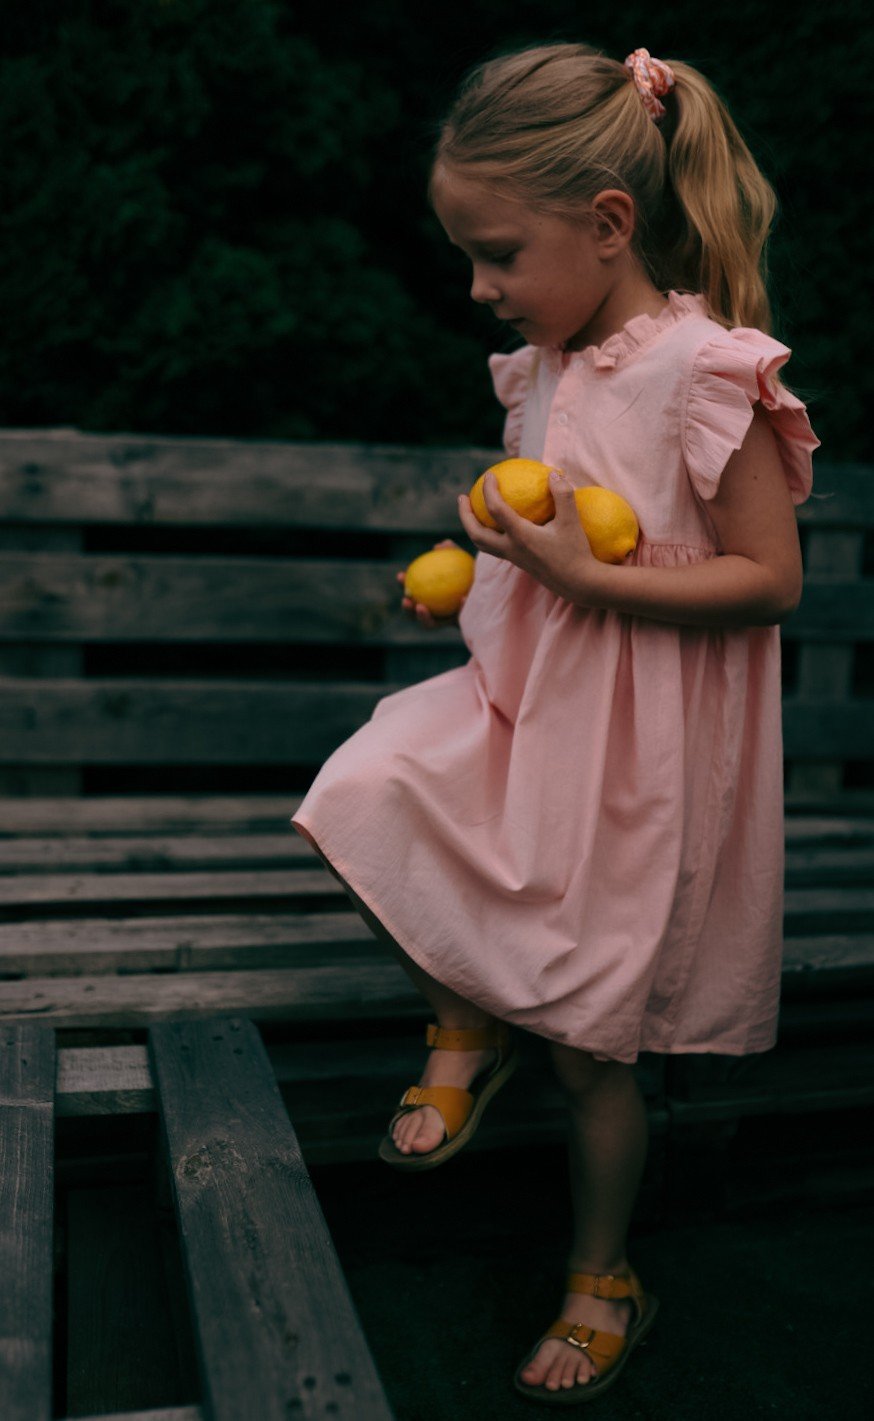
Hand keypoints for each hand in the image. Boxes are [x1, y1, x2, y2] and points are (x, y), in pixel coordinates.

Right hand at [397, 539, 469, 627]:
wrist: (492, 591)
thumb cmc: (473, 574)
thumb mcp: (463, 561)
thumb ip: (452, 552)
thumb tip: (440, 545)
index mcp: (430, 596)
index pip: (413, 590)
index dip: (403, 584)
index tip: (400, 575)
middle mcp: (435, 612)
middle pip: (414, 613)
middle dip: (407, 609)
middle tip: (406, 600)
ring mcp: (447, 623)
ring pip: (430, 624)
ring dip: (423, 618)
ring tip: (421, 608)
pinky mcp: (462, 628)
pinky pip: (458, 621)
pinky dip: (460, 609)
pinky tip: (462, 599)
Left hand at [457, 470, 604, 603]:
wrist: (578, 584)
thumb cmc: (576, 551)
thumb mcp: (572, 521)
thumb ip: (563, 495)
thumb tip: (552, 473)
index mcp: (521, 537)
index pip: (496, 510)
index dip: (489, 490)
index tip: (490, 475)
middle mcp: (512, 549)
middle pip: (476, 534)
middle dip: (465, 515)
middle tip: (462, 497)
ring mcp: (513, 558)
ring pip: (482, 545)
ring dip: (472, 527)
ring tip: (471, 511)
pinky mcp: (518, 563)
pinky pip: (494, 548)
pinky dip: (488, 534)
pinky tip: (497, 523)